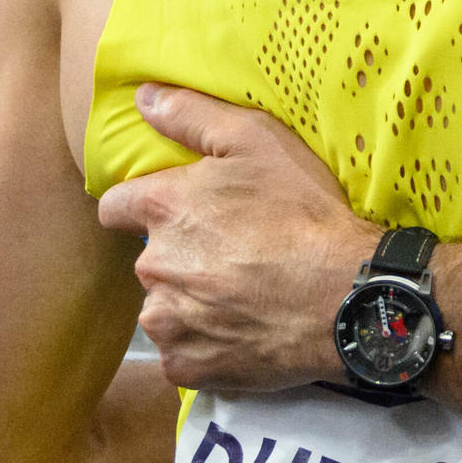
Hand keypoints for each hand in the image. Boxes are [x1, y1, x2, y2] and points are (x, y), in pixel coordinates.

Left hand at [97, 87, 372, 391]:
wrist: (347, 295)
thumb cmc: (305, 212)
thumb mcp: (257, 141)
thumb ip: (191, 115)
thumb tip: (142, 96)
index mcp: (162, 208)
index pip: (114, 208)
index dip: (143, 207)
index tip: (180, 213)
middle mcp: (153, 266)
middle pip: (151, 259)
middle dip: (181, 255)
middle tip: (235, 253)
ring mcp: (169, 321)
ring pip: (166, 308)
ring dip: (192, 302)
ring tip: (244, 296)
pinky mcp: (189, 365)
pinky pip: (184, 354)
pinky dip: (206, 345)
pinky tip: (244, 331)